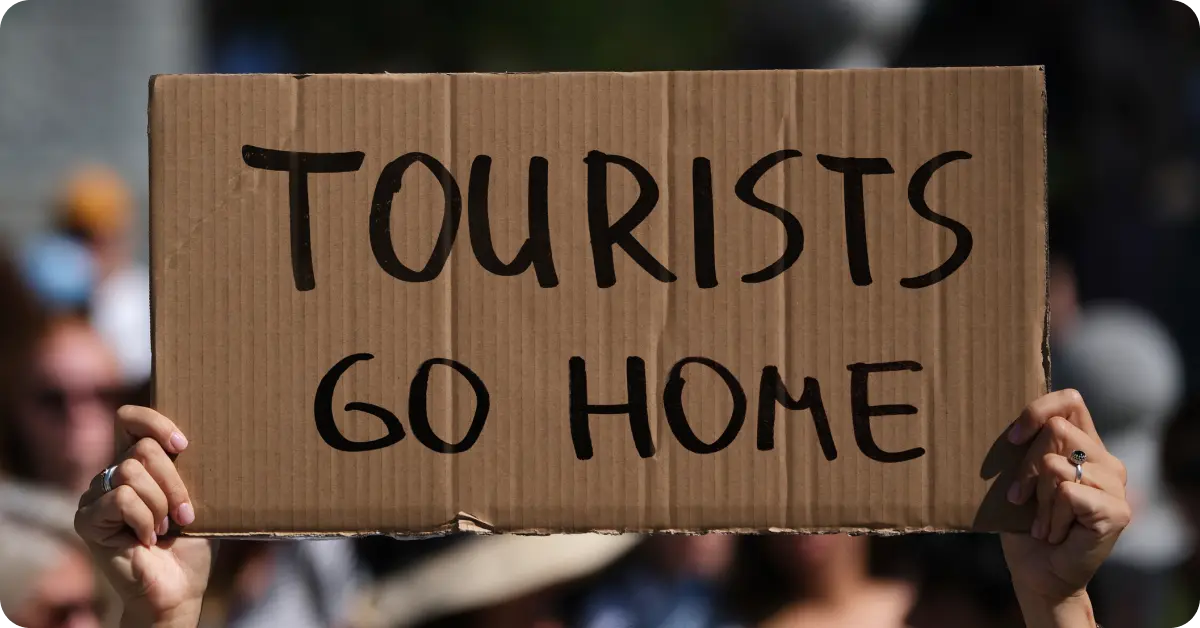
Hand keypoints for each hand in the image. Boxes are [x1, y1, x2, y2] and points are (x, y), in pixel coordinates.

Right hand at [75, 406, 211, 627]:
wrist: (178, 589)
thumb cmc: (192, 545)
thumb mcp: (197, 497)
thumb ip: (188, 467)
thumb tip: (196, 437)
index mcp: (138, 465)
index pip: (129, 419)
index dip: (154, 422)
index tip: (182, 444)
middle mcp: (112, 476)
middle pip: (141, 449)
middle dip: (173, 481)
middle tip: (185, 514)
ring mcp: (95, 497)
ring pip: (130, 472)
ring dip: (160, 504)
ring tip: (165, 529)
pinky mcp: (86, 520)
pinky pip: (120, 499)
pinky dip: (144, 519)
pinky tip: (146, 540)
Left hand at [1000, 389, 1130, 626]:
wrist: (1039, 572)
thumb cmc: (1023, 523)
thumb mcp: (1019, 478)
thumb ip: (1025, 448)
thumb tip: (1001, 420)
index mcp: (1086, 446)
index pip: (1070, 401)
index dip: (1038, 410)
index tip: (1012, 439)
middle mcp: (1106, 460)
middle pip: (1057, 430)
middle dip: (1026, 467)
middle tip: (1022, 500)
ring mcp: (1116, 485)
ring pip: (1056, 465)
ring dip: (1038, 499)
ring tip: (1042, 523)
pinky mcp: (1118, 510)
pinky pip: (1067, 493)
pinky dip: (1051, 516)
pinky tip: (1055, 533)